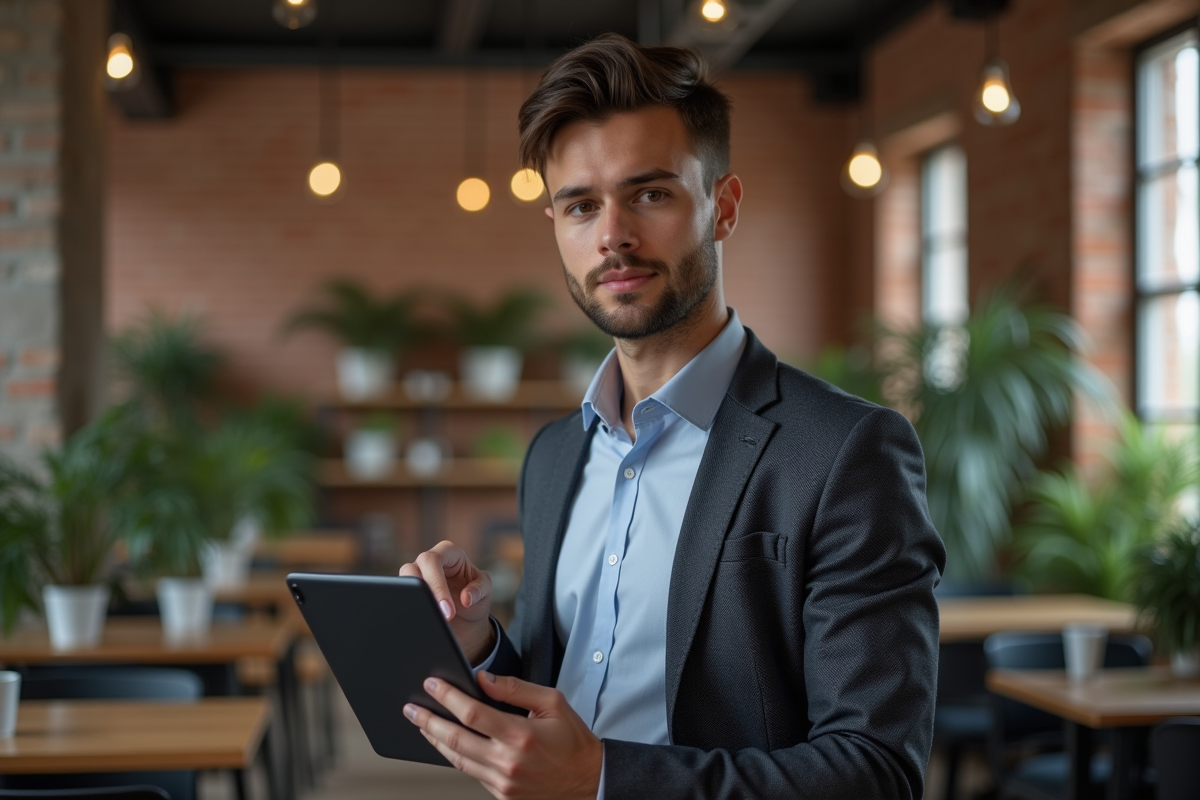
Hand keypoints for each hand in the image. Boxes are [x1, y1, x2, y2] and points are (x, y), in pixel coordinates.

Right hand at [399, 540, 494, 662]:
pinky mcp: (410, 593)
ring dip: (414, 600)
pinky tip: (421, 622)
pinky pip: (402, 597)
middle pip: (412, 568)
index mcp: (449, 553)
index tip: (448, 610)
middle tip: (441, 617)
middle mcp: (428, 561)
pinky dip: (410, 608)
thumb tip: (466, 598)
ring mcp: (417, 576)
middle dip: (424, 594)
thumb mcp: (486, 590)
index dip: (436, 584)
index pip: (433, 560)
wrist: (467, 618)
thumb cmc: (476, 596)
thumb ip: (480, 589)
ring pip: (402, 582)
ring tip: (431, 620)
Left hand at [404, 671, 601, 799]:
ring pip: (457, 759)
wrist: (590, 781)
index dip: (447, 696)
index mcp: (520, 735)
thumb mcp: (552, 703)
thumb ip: (515, 689)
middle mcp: (507, 761)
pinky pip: (471, 773)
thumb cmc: (573, 741)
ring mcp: (502, 782)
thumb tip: (484, 679)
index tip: (432, 684)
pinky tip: (446, 744)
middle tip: (411, 708)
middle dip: (428, 720)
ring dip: (435, 740)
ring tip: (421, 725)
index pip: (471, 712)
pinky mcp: (502, 795)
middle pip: (455, 739)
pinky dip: (455, 757)